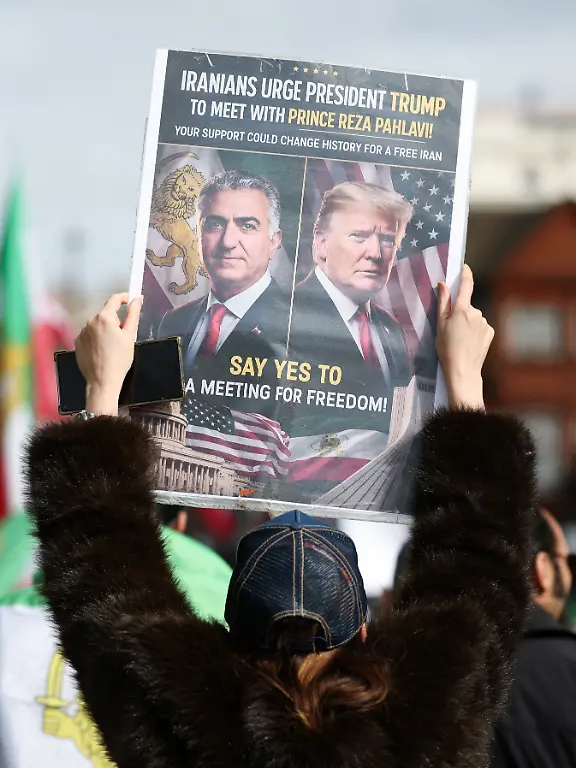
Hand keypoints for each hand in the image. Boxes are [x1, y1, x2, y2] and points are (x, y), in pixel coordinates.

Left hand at [75, 293, 141, 415]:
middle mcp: (90, 321)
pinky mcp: (78, 342)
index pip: (114, 299)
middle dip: (115, 320)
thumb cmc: (119, 360)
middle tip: (124, 335)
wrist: (102, 380)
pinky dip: (96, 338)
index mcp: (104, 317)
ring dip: (105, 329)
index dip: (124, 297)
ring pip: (97, 324)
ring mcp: (82, 331)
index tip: (131, 301)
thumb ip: (133, 314)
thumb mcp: (130, 335)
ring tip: (112, 346)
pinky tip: (102, 350)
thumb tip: (137, 298)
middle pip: (106, 313)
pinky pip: (89, 334)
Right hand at [436, 264, 493, 409]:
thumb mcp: (439, 325)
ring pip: (474, 317)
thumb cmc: (446, 349)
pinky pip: (481, 326)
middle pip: (467, 306)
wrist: (463, 370)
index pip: (466, 286)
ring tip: (460, 339)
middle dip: (460, 312)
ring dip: (468, 323)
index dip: (465, 274)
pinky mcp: (490, 332)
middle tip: (450, 328)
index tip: (465, 267)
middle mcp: (476, 313)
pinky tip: (469, 342)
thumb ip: (443, 303)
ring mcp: (485, 323)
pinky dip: (475, 331)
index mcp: (461, 310)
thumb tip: (443, 284)